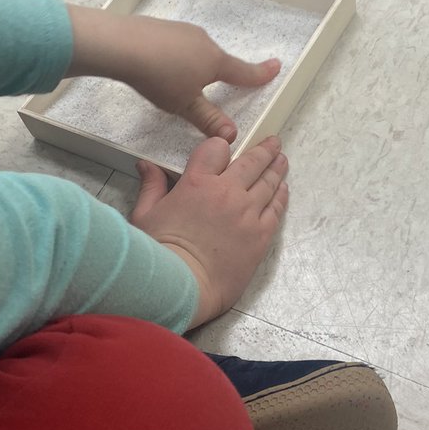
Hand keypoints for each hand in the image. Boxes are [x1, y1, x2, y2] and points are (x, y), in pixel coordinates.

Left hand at [67, 5, 280, 142]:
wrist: (121, 44)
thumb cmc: (159, 77)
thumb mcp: (185, 105)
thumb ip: (208, 119)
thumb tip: (233, 135)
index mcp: (215, 61)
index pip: (243, 72)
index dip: (261, 74)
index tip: (276, 66)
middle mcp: (204, 42)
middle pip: (218, 60)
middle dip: (219, 73)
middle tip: (216, 84)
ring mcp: (183, 31)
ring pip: (197, 51)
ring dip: (194, 64)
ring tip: (178, 79)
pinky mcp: (163, 27)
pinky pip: (178, 44)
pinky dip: (176, 56)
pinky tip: (160, 65)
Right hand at [131, 135, 288, 328]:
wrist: (182, 287)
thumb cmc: (158, 254)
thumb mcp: (146, 215)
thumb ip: (151, 187)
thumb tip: (146, 165)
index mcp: (197, 182)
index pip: (216, 148)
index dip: (220, 146)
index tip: (223, 149)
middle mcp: (227, 192)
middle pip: (252, 162)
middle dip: (264, 149)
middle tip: (273, 142)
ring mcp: (247, 214)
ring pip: (268, 183)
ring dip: (276, 169)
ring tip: (282, 160)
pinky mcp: (260, 236)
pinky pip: (276, 209)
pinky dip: (281, 196)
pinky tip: (283, 190)